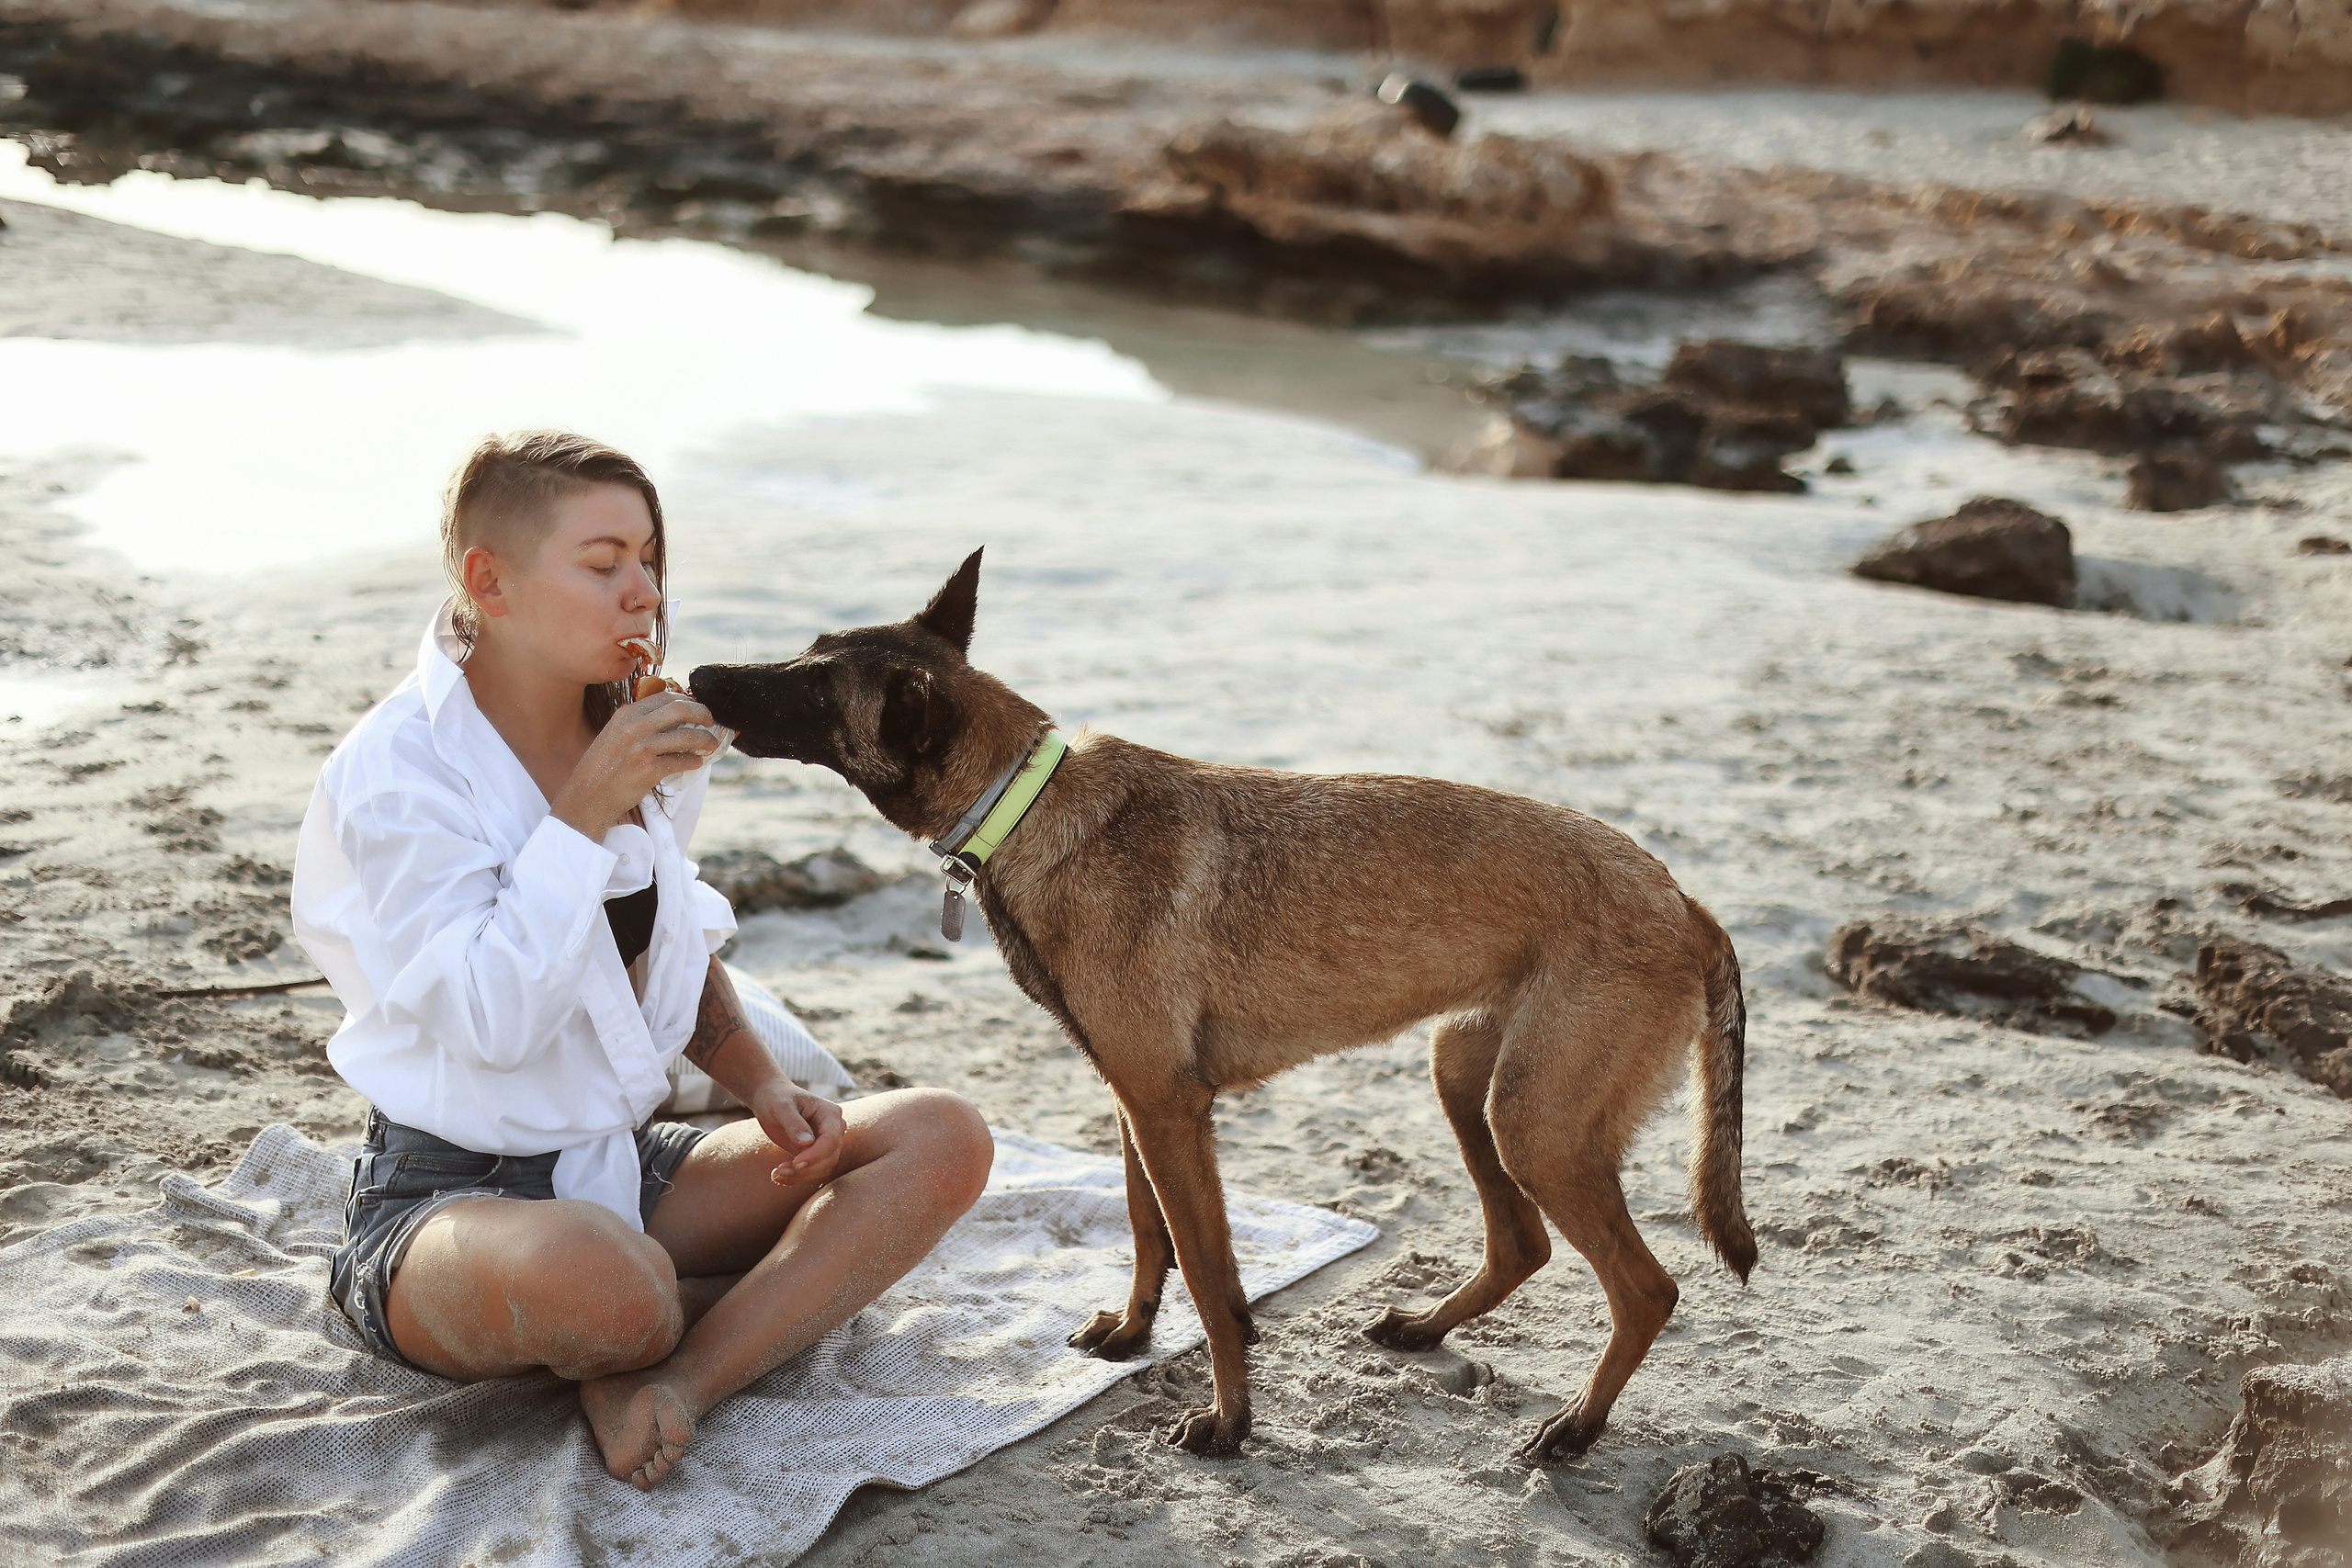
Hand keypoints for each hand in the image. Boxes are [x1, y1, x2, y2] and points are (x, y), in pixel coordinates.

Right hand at [549, 690, 722, 837]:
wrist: (587, 797)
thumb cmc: (601, 768)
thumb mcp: (613, 735)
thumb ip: (636, 723)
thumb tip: (668, 715)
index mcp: (625, 715)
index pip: (664, 697)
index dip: (687, 700)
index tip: (697, 708)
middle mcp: (634, 727)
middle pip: (680, 710)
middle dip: (702, 713)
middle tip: (711, 721)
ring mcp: (642, 748)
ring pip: (686, 736)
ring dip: (704, 740)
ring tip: (710, 744)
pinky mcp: (649, 770)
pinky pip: (681, 761)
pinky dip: (693, 761)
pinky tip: (696, 763)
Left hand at [752, 1081, 845, 1186]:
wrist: (770, 1099)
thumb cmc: (776, 1097)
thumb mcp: (781, 1107)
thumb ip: (794, 1123)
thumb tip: (807, 1143)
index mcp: (830, 1113)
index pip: (831, 1139)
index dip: (816, 1154)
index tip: (795, 1163)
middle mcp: (833, 1129)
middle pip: (830, 1157)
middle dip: (806, 1168)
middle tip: (780, 1170)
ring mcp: (825, 1142)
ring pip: (823, 1168)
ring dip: (800, 1175)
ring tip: (776, 1173)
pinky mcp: (814, 1152)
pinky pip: (812, 1171)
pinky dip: (796, 1178)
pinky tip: (777, 1176)